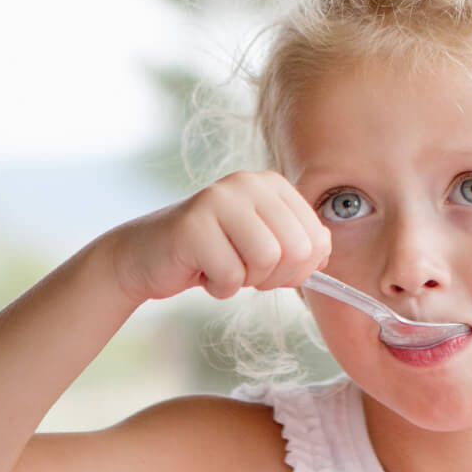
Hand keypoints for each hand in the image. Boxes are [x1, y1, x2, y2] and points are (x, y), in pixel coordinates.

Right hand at [111, 171, 331, 304]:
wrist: (148, 257)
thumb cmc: (213, 254)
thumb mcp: (264, 245)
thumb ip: (298, 246)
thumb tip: (324, 253)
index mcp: (271, 184)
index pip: (317, 238)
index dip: (301, 268)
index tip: (274, 268)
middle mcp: (247, 183)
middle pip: (296, 249)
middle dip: (275, 277)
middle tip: (246, 273)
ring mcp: (219, 199)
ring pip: (266, 260)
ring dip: (246, 281)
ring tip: (224, 268)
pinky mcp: (193, 225)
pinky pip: (231, 276)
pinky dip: (220, 288)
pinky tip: (201, 271)